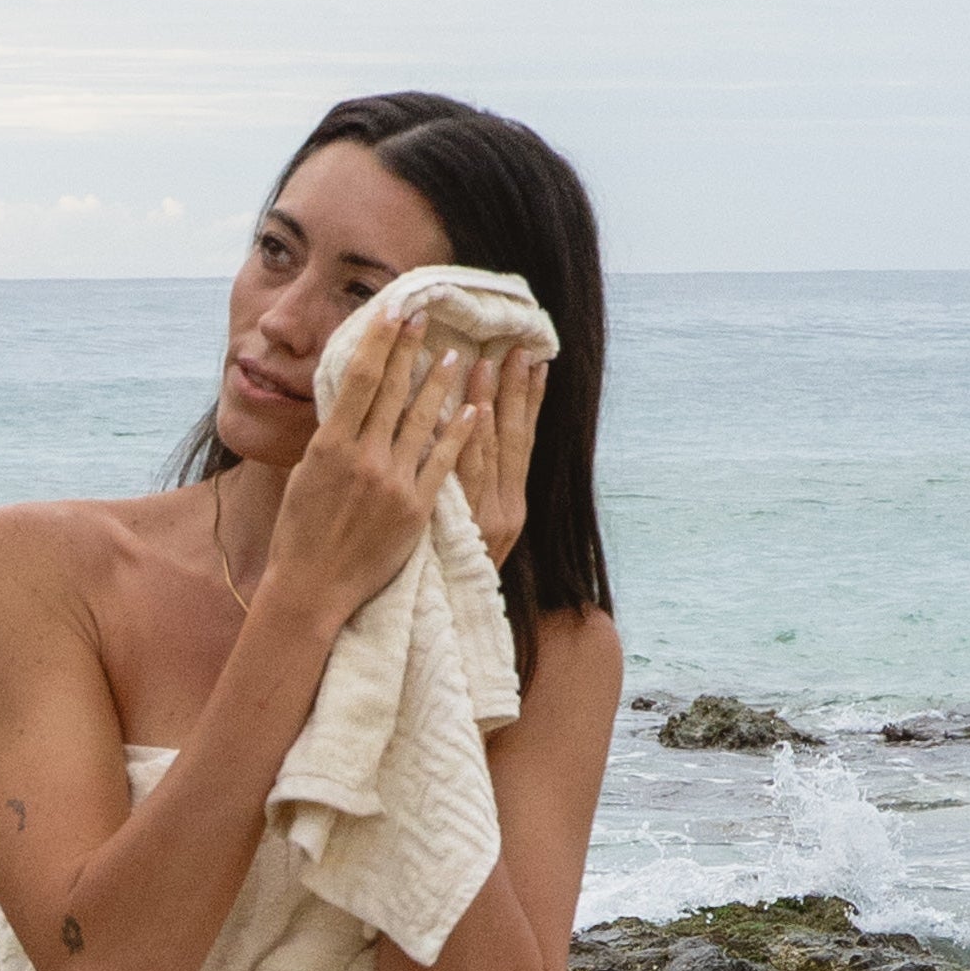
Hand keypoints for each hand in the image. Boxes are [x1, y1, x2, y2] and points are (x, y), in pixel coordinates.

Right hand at [265, 310, 478, 625]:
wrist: (312, 587)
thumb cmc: (299, 531)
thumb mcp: (305, 473)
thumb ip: (331, 437)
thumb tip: (351, 400)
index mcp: (329, 446)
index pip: (360, 379)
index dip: (379, 340)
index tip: (392, 310)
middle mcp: (363, 459)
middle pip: (393, 391)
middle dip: (410, 348)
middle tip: (426, 316)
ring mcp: (393, 484)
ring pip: (423, 421)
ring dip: (439, 384)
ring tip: (456, 355)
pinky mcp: (416, 509)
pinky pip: (444, 463)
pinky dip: (459, 434)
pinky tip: (474, 409)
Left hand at [455, 347, 547, 567]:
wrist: (434, 623)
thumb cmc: (443, 576)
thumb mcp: (470, 536)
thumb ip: (473, 493)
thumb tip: (469, 442)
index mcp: (511, 510)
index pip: (522, 442)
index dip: (530, 402)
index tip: (536, 362)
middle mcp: (504, 511)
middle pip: (512, 437)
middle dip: (516, 390)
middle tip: (518, 347)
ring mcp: (479, 517)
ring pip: (485, 448)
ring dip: (488, 401)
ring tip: (487, 360)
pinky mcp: (451, 523)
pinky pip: (458, 472)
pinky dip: (464, 438)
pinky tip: (466, 407)